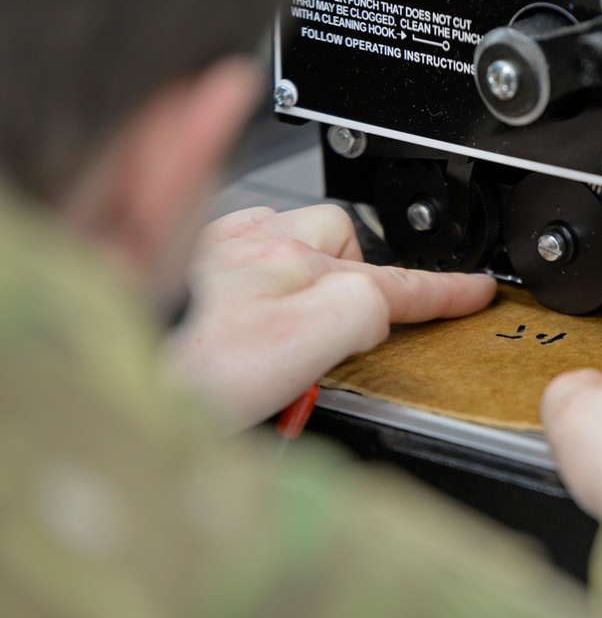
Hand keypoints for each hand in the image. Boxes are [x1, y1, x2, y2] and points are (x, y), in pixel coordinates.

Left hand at [162, 205, 496, 431]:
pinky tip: (241, 318)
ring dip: (304, 280)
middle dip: (352, 282)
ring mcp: (225, 247)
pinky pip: (253, 248)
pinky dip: (264, 277)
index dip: (444, 290)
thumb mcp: (294, 352)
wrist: (106, 374)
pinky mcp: (197, 259)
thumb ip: (356, 315)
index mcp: (291, 263)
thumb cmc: (179, 373)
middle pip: (344, 244)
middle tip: (330, 335)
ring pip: (296, 243)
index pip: (392, 279)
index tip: (478, 291)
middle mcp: (258, 243)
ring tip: (274, 337)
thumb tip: (374, 307)